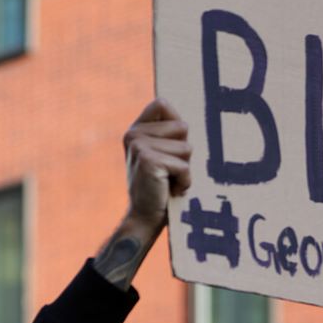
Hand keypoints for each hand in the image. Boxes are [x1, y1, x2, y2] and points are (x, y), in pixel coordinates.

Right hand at [123, 98, 191, 240]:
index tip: (172, 150)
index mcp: (136, 129)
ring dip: (184, 169)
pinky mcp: (149, 160)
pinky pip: (184, 166)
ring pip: (186, 149)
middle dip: (183, 153)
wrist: (144, 219)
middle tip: (168, 172)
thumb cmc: (160, 189)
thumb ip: (169, 135)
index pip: (162, 104)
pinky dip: (184, 182)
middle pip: (181, 128)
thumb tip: (188, 119)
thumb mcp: (163, 156)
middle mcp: (133, 134)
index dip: (176, 126)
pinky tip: (171, 190)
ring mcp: (139, 146)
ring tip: (169, 182)